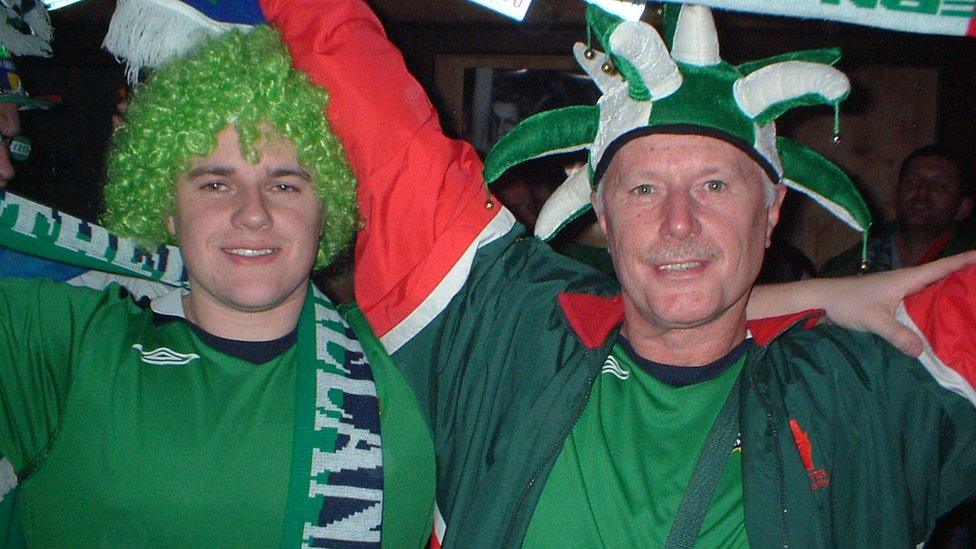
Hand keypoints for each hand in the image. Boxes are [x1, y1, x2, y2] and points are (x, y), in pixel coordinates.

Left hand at [819, 251, 975, 355]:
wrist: (823, 299)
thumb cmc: (847, 303)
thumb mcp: (873, 320)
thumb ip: (896, 334)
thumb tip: (921, 351)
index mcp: (907, 278)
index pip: (943, 266)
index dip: (966, 260)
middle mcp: (907, 281)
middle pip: (943, 276)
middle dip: (966, 276)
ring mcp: (900, 290)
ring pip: (933, 288)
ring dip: (951, 291)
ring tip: (972, 299)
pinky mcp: (893, 300)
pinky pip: (921, 300)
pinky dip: (935, 304)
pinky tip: (943, 315)